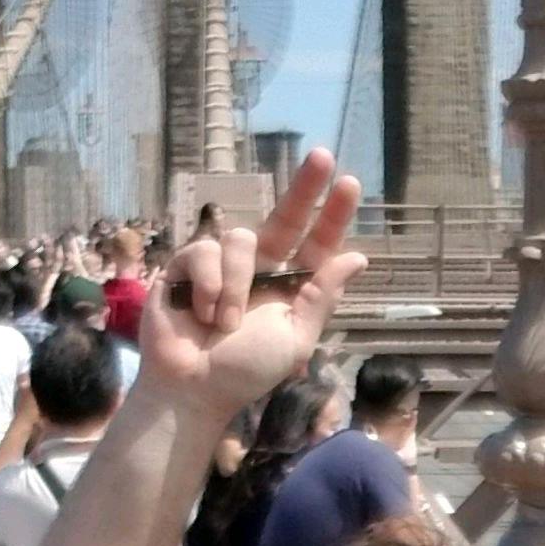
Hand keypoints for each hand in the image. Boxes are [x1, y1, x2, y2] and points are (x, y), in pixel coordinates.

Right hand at [133, 148, 367, 417]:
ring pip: (240, 240)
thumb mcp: (294, 338)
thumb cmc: (244, 372)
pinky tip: (201, 314)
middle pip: (285, 215)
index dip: (332, 215)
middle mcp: (259, 268)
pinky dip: (209, 287)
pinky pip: (205, 251)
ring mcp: (222, 263)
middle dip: (305, 186)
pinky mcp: (187, 263)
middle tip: (323, 156)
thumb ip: (322, 296)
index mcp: (290, 286)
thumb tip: (357, 257)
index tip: (349, 183)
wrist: (191, 389)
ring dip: (235, 286)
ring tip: (225, 324)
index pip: (316, 244)